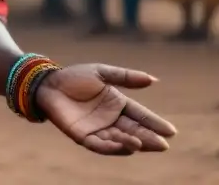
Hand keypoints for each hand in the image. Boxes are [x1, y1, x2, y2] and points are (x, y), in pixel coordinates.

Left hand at [34, 64, 176, 154]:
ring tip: (143, 144)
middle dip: (148, 138)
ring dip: (131, 143)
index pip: (140, 115)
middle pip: (133, 131)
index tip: (171, 131)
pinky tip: (125, 146)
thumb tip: (154, 80)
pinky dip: (112, 147)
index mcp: (117, 103)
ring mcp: (97, 129)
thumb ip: (126, 77)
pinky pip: (99, 145)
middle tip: (163, 144)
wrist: (47, 83)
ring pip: (119, 140)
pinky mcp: (82, 136)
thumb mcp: (102, 73)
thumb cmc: (74, 77)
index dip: (154, 123)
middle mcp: (110, 119)